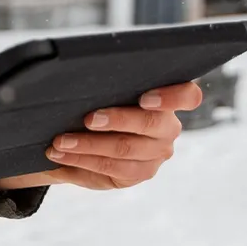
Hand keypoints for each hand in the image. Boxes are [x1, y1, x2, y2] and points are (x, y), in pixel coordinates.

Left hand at [0, 81, 202, 192]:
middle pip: (150, 124)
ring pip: (124, 150)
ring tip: (59, 141)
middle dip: (116, 120)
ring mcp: (156, 154)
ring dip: (87, 145)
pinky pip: (110, 168)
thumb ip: (106, 80)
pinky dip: (80, 160)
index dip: (171, 97)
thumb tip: (72, 71)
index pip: (188, 95)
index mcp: (168, 98)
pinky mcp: (139, 174)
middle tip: (87, 118)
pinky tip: (59, 155)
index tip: (144, 98)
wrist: (93, 135)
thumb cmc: (101, 98)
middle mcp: (168, 128)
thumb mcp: (106, 88)